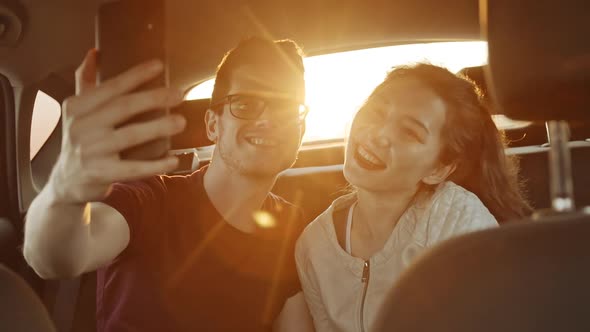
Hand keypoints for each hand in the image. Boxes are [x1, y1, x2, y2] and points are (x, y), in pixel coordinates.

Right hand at [48, 49, 185, 203]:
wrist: (66, 180)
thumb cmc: (81, 139)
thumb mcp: (78, 110)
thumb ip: (86, 82)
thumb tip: (94, 53)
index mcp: (77, 106)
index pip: (110, 87)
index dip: (135, 75)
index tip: (159, 66)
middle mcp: (81, 126)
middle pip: (123, 107)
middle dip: (153, 98)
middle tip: (179, 94)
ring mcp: (90, 151)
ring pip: (130, 135)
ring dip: (158, 127)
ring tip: (181, 121)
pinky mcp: (101, 174)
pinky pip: (132, 169)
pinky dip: (154, 165)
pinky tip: (172, 160)